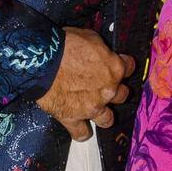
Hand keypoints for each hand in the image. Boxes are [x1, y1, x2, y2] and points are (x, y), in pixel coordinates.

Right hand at [36, 27, 135, 141]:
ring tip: (96, 110)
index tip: (116, 64)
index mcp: (115, 68)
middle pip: (122, 95)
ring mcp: (92, 107)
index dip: (123, 65)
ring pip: (107, 120)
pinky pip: (81, 133)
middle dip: (116, 90)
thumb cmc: (65, 44)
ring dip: (104, 115)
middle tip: (104, 86)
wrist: (42, 61)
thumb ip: (102, 50)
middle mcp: (108, 91)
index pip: (129, 67)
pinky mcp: (73, 119)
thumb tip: (102, 54)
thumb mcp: (90, 37)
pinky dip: (81, 131)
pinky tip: (79, 127)